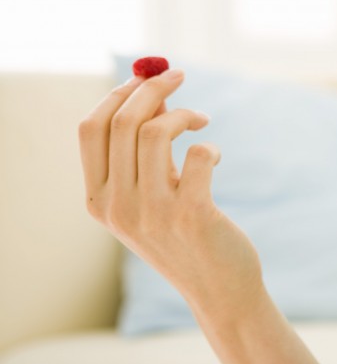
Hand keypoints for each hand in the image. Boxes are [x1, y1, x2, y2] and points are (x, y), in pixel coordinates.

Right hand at [78, 70, 264, 315]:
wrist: (219, 288)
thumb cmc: (185, 233)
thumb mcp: (151, 193)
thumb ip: (144, 150)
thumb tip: (152, 92)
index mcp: (98, 200)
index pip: (89, 130)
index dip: (117, 94)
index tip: (144, 77)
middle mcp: (117, 208)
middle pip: (123, 122)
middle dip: (154, 88)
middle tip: (179, 75)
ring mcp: (152, 214)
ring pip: (155, 132)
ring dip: (184, 113)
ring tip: (201, 120)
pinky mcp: (192, 216)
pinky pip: (198, 155)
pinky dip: (210, 146)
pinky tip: (216, 157)